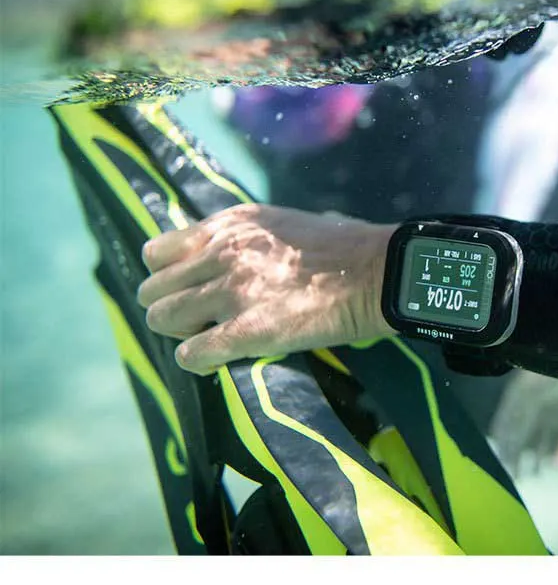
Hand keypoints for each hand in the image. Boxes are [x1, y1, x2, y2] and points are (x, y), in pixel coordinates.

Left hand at [137, 204, 395, 374]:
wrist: (377, 273)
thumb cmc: (345, 247)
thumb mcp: (285, 222)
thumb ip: (249, 236)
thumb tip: (242, 251)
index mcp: (231, 224)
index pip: (159, 251)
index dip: (170, 276)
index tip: (192, 288)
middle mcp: (222, 253)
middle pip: (153, 289)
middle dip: (172, 307)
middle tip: (200, 320)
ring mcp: (232, 291)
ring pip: (162, 319)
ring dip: (181, 334)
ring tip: (209, 338)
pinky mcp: (248, 331)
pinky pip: (191, 354)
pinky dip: (197, 362)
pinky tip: (216, 361)